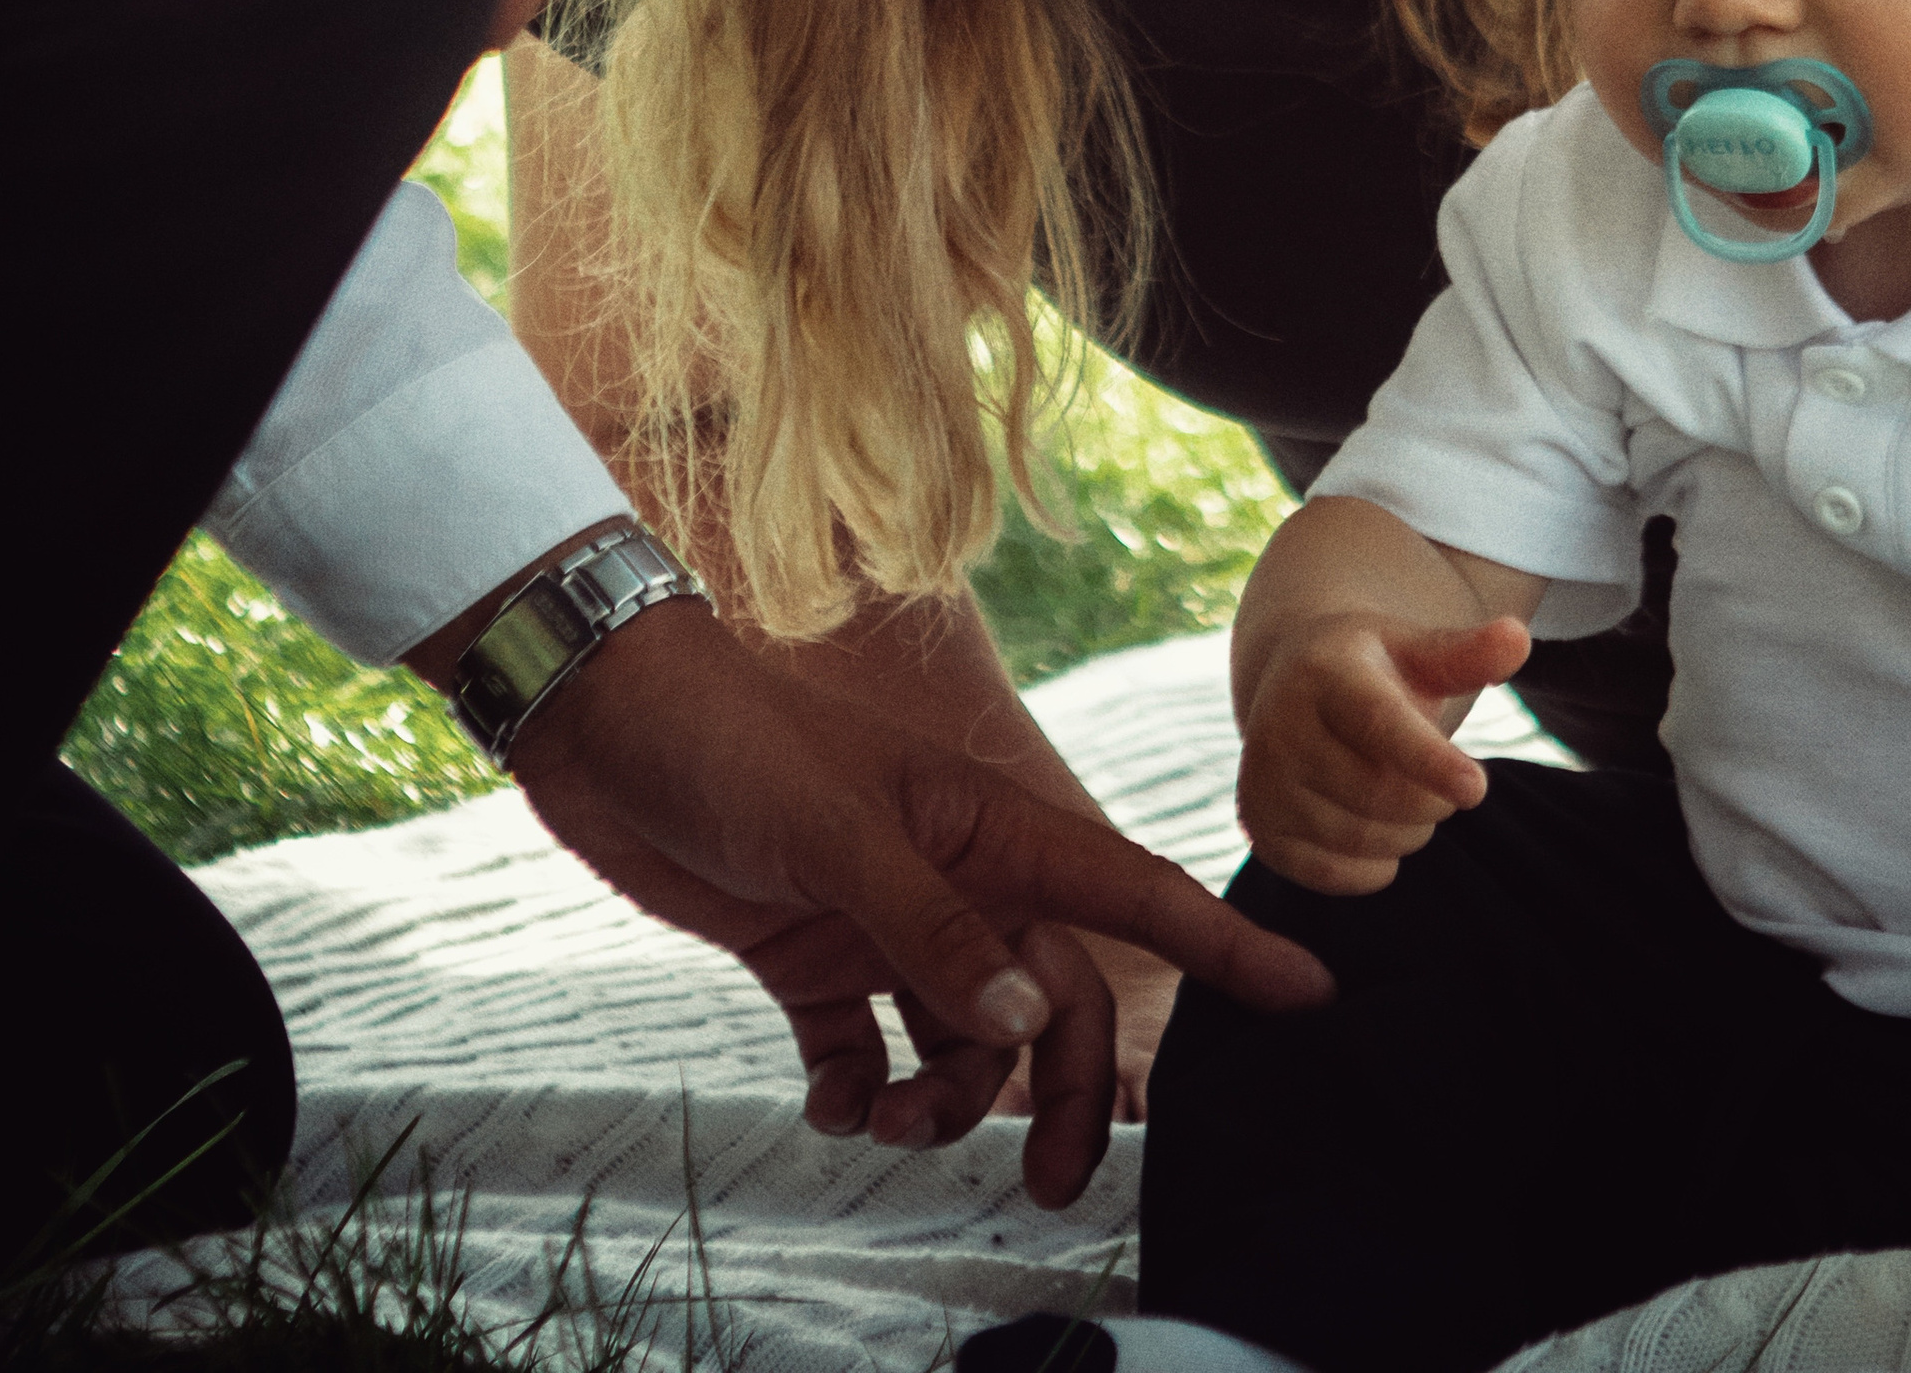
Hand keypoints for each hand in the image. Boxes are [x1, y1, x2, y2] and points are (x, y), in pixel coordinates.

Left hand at [485, 599, 1331, 1207]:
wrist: (603, 723)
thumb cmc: (730, 745)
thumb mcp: (833, 834)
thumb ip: (929, 932)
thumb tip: (1024, 1026)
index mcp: (984, 827)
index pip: (1129, 892)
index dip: (1222, 945)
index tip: (1307, 994)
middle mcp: (950, 877)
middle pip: (1051, 1001)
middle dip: (1058, 1092)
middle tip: (1052, 1188)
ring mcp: (880, 918)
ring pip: (964, 1037)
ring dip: (947, 1101)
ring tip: (894, 1120)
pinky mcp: (807, 955)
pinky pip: (868, 1048)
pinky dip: (862, 1093)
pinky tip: (833, 1103)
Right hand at [1238, 610, 1530, 894]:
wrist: (1293, 687)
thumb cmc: (1371, 671)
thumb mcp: (1415, 650)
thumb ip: (1466, 653)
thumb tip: (1518, 638)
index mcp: (1325, 671)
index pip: (1380, 725)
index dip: (1431, 761)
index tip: (1476, 789)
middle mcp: (1280, 724)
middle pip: (1383, 795)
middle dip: (1433, 798)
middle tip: (1440, 778)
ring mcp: (1263, 780)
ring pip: (1364, 839)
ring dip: (1409, 832)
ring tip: (1404, 794)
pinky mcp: (1260, 830)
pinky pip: (1338, 876)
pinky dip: (1375, 865)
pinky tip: (1372, 825)